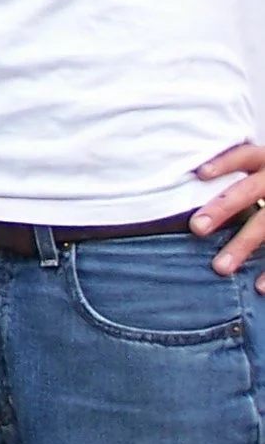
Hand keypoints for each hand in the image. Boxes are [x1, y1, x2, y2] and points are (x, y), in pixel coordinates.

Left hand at [193, 142, 264, 286]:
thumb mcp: (260, 167)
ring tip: (219, 268)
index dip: (225, 163)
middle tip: (196, 227)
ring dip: (243, 245)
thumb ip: (233, 174)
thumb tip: (186, 179)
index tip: (201, 174)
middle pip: (250, 191)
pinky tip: (258, 287)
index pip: (245, 155)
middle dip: (223, 208)